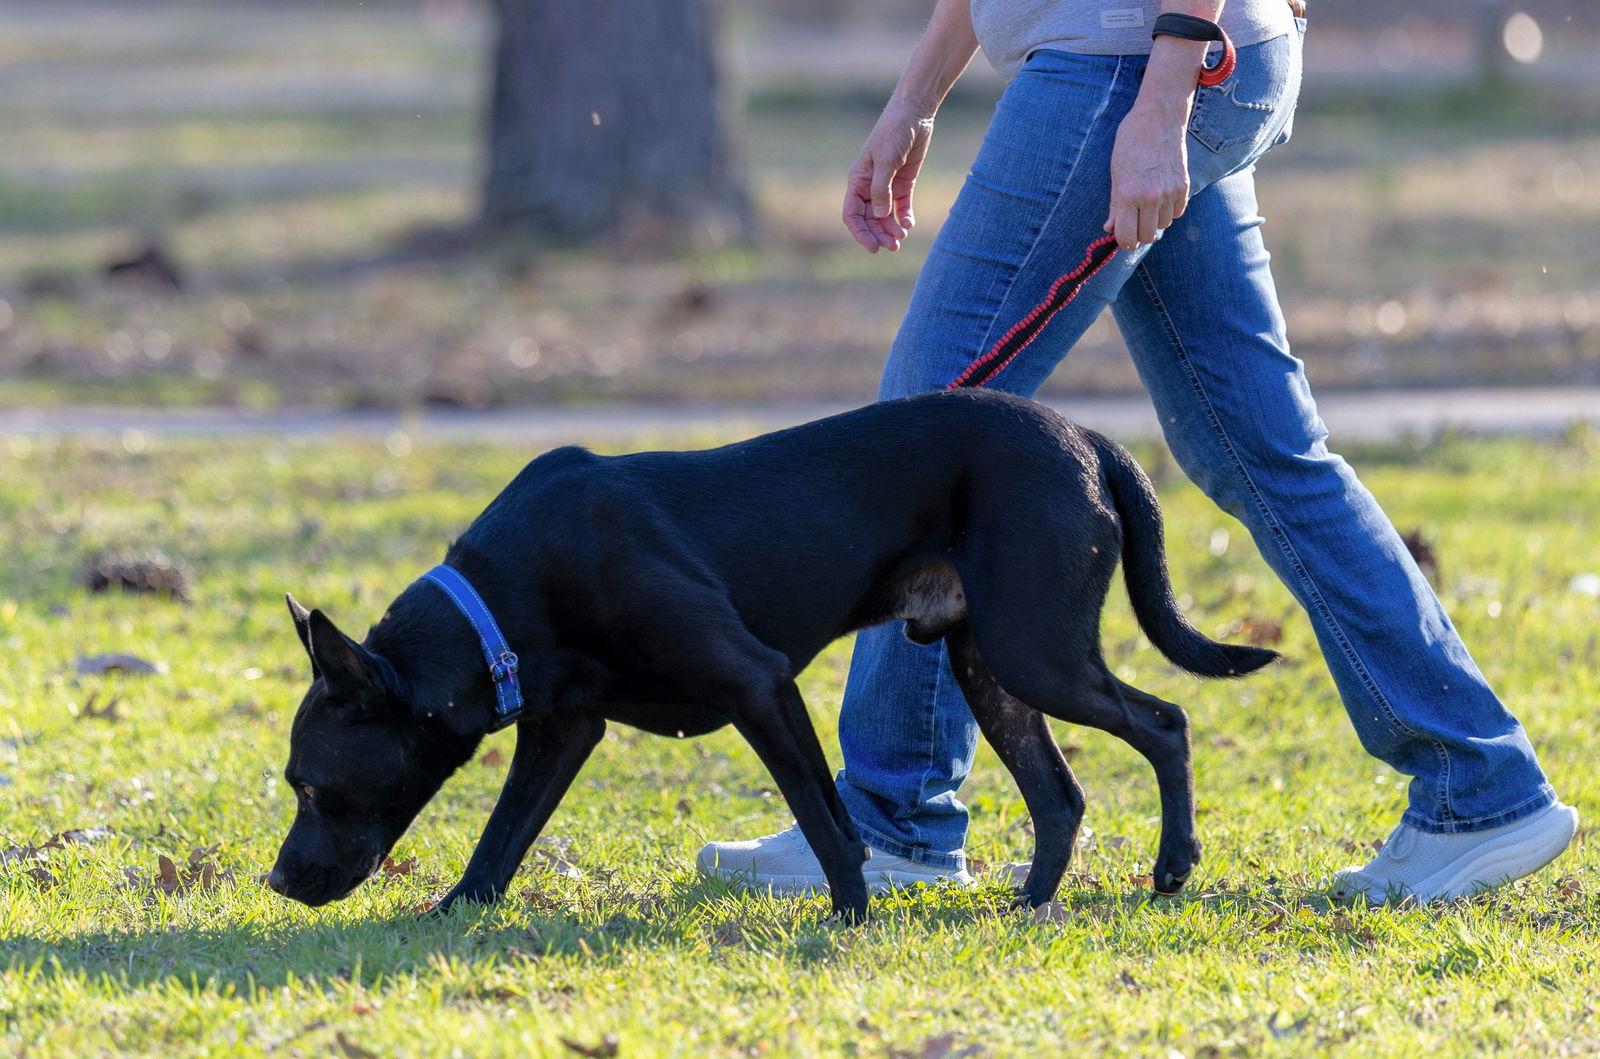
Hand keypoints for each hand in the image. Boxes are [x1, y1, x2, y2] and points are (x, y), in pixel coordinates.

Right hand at [842, 101, 934, 252]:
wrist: (914, 113)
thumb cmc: (894, 132)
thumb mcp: (886, 160)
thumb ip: (881, 189)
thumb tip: (879, 216)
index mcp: (858, 180)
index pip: (852, 214)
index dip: (860, 232)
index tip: (873, 247)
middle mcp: (869, 186)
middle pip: (869, 219)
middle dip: (878, 234)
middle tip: (893, 247)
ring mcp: (887, 185)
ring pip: (885, 216)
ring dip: (891, 229)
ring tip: (902, 238)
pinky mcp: (903, 182)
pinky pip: (901, 206)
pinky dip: (904, 217)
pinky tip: (909, 224)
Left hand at [1103, 98, 1191, 250]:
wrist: (1159, 118)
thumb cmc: (1131, 142)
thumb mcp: (1116, 173)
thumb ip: (1115, 204)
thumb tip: (1111, 228)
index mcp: (1129, 195)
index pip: (1127, 237)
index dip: (1123, 241)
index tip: (1122, 236)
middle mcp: (1151, 197)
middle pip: (1147, 237)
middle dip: (1138, 233)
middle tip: (1134, 221)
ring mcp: (1170, 192)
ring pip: (1163, 226)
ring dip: (1154, 220)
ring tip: (1147, 203)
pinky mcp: (1184, 186)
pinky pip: (1177, 214)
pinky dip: (1169, 211)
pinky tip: (1161, 197)